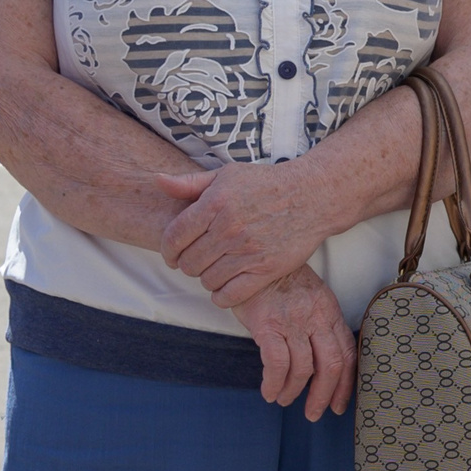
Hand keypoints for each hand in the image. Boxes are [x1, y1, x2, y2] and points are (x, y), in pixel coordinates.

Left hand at [159, 163, 334, 307]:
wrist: (312, 195)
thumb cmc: (268, 183)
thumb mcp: (227, 175)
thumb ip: (190, 183)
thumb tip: (158, 181)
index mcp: (215, 203)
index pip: (173, 237)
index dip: (167, 250)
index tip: (172, 255)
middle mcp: (229, 228)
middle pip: (188, 262)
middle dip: (188, 264)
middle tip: (198, 260)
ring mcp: (247, 251)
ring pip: (207, 280)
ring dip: (207, 278)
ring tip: (216, 269)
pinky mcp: (265, 269)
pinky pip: (230, 295)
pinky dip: (222, 295)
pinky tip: (226, 285)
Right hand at [234, 267, 353, 419]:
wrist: (253, 254)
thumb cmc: (280, 279)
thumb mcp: (310, 296)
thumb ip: (319, 322)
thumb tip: (324, 355)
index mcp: (329, 311)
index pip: (347, 353)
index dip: (346, 384)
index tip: (340, 404)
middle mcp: (315, 317)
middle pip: (331, 365)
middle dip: (324, 395)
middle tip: (313, 414)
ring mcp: (292, 321)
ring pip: (304, 368)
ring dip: (294, 391)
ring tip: (284, 399)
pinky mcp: (267, 324)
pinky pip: (277, 363)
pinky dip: (275, 383)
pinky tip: (268, 392)